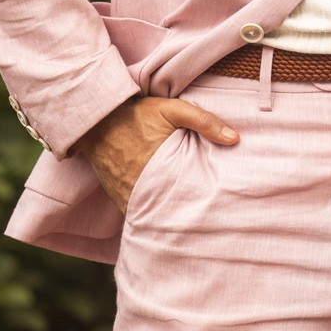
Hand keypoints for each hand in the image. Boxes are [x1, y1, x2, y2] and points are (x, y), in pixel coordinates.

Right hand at [72, 95, 238, 213]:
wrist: (96, 121)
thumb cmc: (136, 114)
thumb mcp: (172, 109)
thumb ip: (203, 121)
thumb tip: (235, 139)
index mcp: (162, 168)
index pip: (191, 197)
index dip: (205, 203)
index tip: (221, 207)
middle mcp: (145, 189)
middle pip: (175, 212)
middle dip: (192, 216)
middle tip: (210, 218)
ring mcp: (130, 198)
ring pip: (157, 216)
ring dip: (172, 217)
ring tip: (191, 220)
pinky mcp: (120, 200)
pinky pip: (141, 214)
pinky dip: (153, 215)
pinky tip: (167, 214)